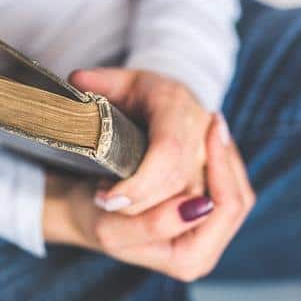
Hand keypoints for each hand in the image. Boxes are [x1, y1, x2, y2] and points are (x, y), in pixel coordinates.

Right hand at [43, 114, 255, 281]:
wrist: (88, 211)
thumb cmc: (96, 219)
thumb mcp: (112, 229)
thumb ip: (153, 225)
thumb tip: (198, 206)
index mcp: (189, 260)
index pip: (225, 210)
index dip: (221, 168)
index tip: (207, 129)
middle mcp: (205, 250)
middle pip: (237, 199)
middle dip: (225, 159)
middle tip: (213, 122)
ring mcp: (207, 232)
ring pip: (236, 187)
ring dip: (225, 156)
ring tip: (213, 125)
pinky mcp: (204, 211)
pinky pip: (227, 182)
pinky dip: (220, 158)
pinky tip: (209, 136)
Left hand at [69, 68, 210, 214]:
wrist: (171, 105)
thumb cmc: (139, 96)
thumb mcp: (116, 85)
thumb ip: (97, 83)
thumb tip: (77, 80)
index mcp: (175, 103)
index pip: (167, 152)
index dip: (140, 184)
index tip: (108, 199)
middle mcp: (203, 130)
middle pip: (179, 185)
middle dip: (139, 205)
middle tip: (104, 201)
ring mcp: (215, 156)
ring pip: (195, 205)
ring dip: (154, 214)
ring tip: (120, 202)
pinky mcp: (224, 176)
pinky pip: (211, 213)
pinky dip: (171, 220)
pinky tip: (142, 211)